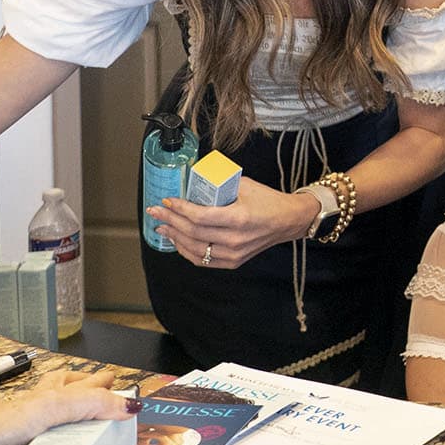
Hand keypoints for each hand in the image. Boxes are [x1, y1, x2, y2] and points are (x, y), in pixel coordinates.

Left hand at [0, 368, 137, 444]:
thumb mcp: (50, 407)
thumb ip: (89, 403)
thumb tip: (127, 405)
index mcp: (48, 394)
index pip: (82, 383)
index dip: (101, 382)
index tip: (117, 383)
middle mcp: (36, 414)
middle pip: (67, 400)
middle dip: (87, 397)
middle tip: (106, 396)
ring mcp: (24, 438)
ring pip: (52, 430)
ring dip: (67, 430)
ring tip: (83, 431)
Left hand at [145, 176, 318, 268]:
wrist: (288, 221)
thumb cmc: (268, 201)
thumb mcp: (246, 186)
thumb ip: (220, 186)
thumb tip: (195, 182)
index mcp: (238, 218)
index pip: (199, 217)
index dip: (179, 209)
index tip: (167, 201)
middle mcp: (234, 239)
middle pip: (192, 232)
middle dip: (170, 220)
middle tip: (156, 211)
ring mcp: (233, 253)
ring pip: (194, 248)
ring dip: (174, 237)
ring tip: (162, 227)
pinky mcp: (232, 262)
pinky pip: (202, 260)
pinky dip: (186, 251)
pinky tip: (177, 241)